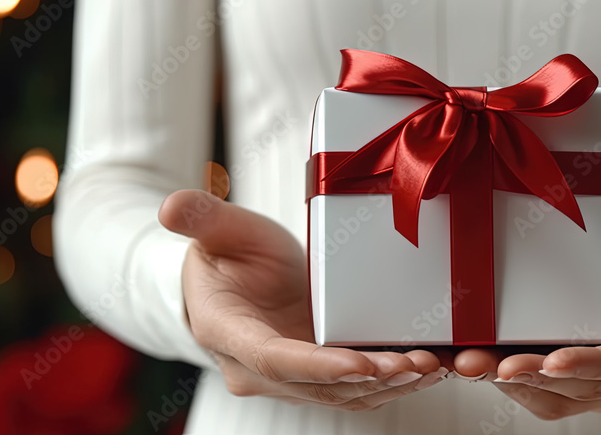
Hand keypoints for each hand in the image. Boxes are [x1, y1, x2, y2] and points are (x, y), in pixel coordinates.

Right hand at [159, 189, 448, 410]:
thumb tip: (171, 206)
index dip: (319, 366)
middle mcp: (258, 368)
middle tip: (415, 363)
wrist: (235, 280)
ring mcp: (290, 377)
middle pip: (317, 385)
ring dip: (388, 386)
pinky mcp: (317, 374)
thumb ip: (202, 219)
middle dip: (369, 378)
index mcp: (229, 332)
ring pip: (342, 394)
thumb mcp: (219, 230)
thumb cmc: (227, 253)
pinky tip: (428, 369)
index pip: (274, 358)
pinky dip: (391, 383)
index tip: (361, 363)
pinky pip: (355, 389)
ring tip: (430, 367)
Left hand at [452, 193, 600, 419]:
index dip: (593, 363)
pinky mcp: (580, 387)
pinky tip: (469, 364)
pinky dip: (506, 384)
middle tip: (488, 362)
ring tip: (466, 364)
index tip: (553, 362)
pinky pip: (542, 396)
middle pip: (586, 386)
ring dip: (510, 385)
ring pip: (558, 399)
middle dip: (534, 376)